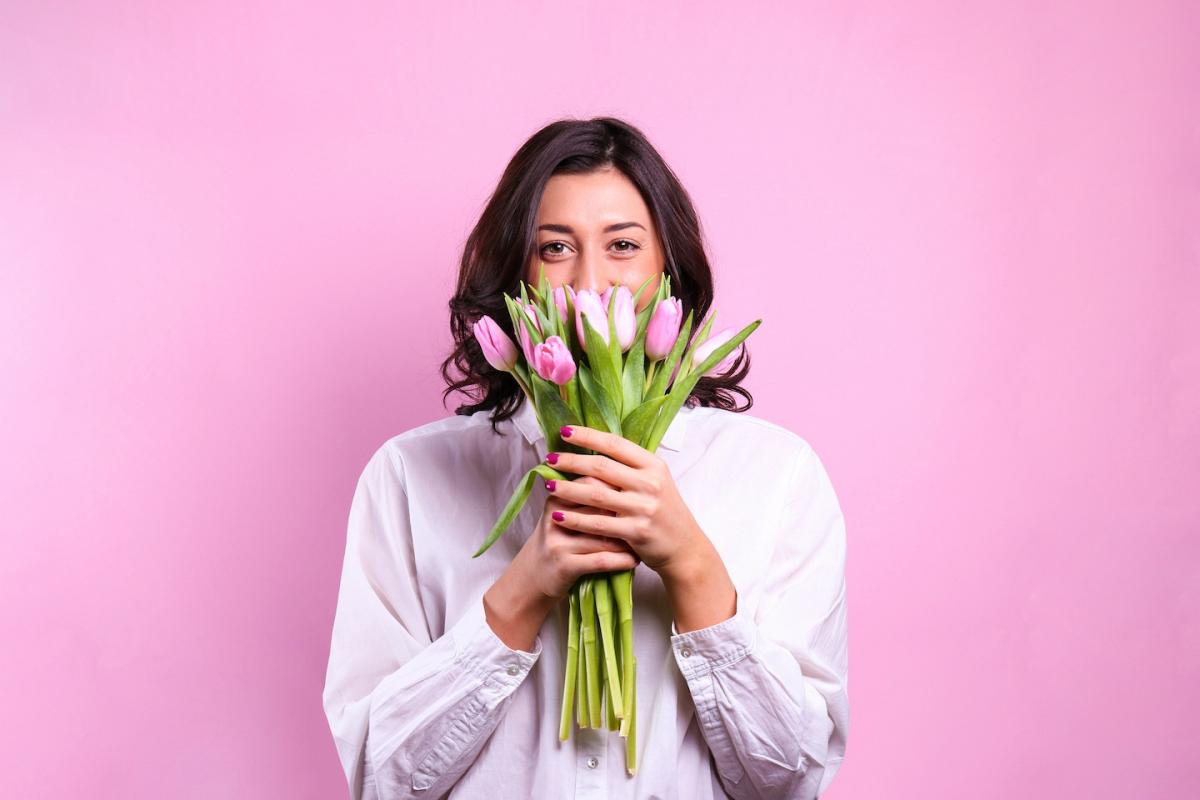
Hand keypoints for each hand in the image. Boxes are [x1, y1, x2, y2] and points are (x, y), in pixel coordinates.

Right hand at [484, 476, 641, 650]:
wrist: (532, 577)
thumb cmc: (558, 541)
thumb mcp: (564, 513)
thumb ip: (586, 495)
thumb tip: (623, 477)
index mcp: (556, 499)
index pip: (591, 482)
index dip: (617, 486)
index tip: (639, 491)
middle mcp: (556, 517)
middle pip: (599, 507)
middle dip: (626, 512)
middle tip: (649, 514)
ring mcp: (559, 542)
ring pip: (603, 536)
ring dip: (628, 540)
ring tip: (646, 540)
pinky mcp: (565, 566)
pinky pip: (601, 560)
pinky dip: (622, 560)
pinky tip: (635, 560)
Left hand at [541, 424, 709, 581]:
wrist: (684, 547)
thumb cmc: (664, 511)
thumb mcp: (655, 481)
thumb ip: (630, 467)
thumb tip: (594, 447)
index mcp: (653, 465)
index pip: (616, 444)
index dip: (588, 436)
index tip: (565, 432)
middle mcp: (650, 484)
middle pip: (602, 468)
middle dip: (571, 462)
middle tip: (549, 459)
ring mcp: (644, 508)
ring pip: (596, 495)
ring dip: (568, 489)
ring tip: (547, 485)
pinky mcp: (637, 531)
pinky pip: (599, 524)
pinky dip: (575, 519)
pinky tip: (557, 515)